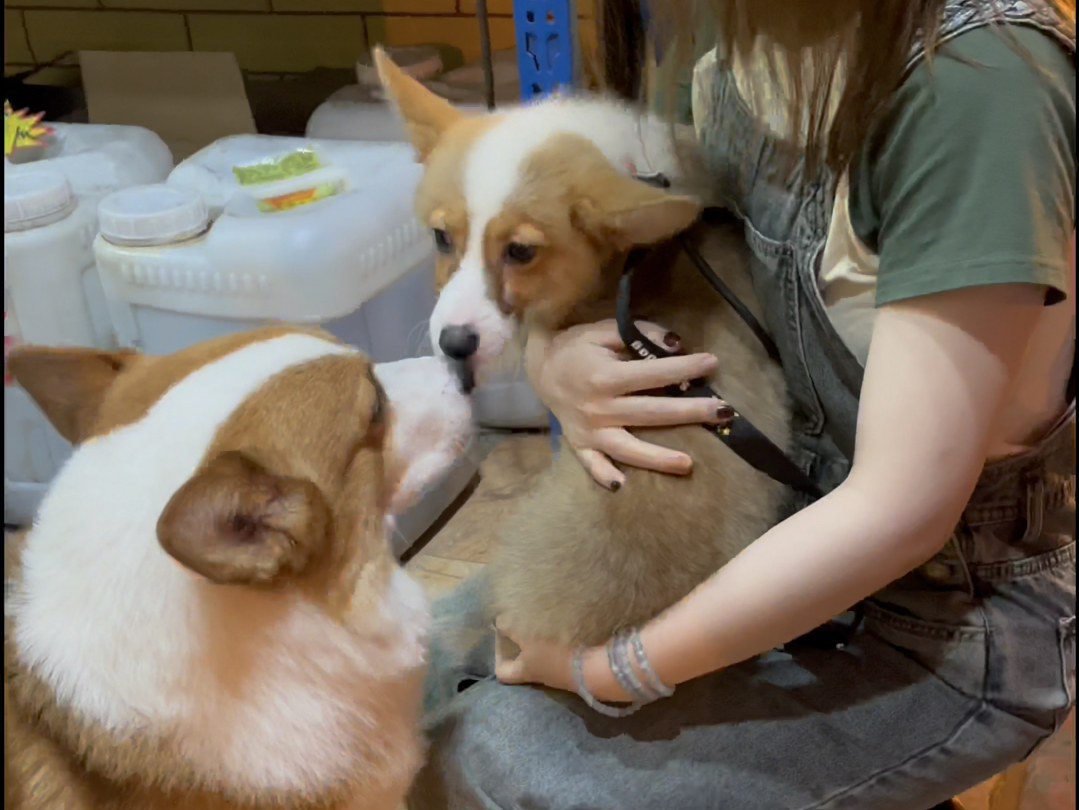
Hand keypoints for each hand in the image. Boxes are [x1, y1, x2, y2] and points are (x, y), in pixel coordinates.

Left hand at [494, 618, 634, 702]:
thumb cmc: (557, 652)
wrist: (598, 668)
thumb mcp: (526, 634)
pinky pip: (566, 655)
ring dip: (545, 642)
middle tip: (528, 623)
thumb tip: (499, 622)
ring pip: (546, 659)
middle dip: (524, 645)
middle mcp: (543, 677)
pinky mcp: (581, 668)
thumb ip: (509, 626)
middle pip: (526, 664)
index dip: (498, 655)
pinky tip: (569, 626)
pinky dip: (564, 642)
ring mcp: (563, 676)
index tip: (503, 634)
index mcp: (527, 671)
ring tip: (548, 620)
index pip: (502, 673)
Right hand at [524, 319, 724, 488]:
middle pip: (650, 413)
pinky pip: (592, 464)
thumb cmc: (576, 347)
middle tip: (724, 412)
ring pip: (627, 448)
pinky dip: (604, 475)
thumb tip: (676, 344)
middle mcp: (599, 407)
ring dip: (657, 458)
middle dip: (689, 412)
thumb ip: (639, 334)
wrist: (538, 368)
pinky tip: (622, 485)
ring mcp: (590, 430)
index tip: (713, 363)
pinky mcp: (580, 445)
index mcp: (605, 375)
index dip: (685, 368)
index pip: (653, 373)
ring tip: (688, 464)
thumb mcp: (603, 330)